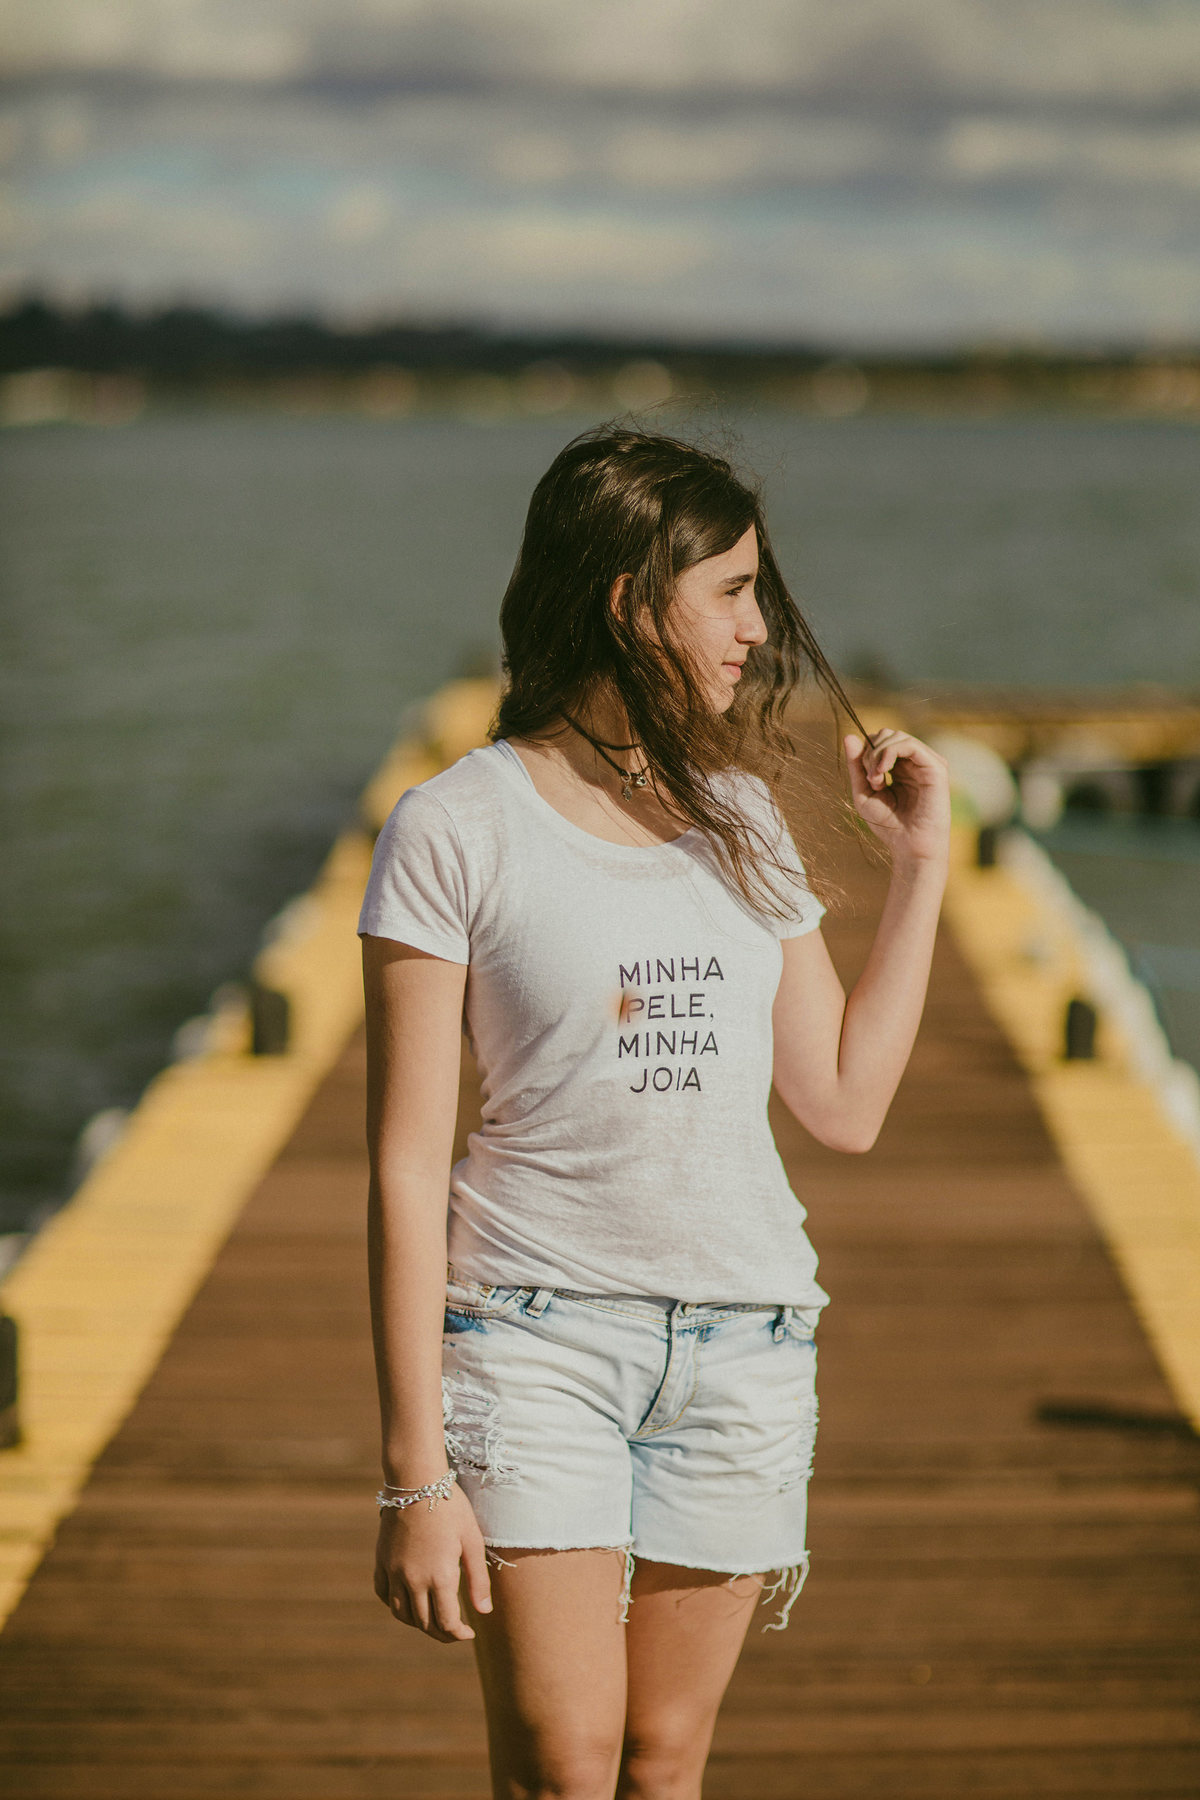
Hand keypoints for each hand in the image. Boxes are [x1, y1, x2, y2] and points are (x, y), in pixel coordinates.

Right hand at [373, 1485, 492, 1642]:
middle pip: (424, 1624)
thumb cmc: (450, 1506)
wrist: (416, 1480)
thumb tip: (484, 1612)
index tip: (469, 1633)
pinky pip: (384, 1594)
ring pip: (402, 1614)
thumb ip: (478, 1579)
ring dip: (418, 1623)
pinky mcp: (381, 1561)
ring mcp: (394, 1572)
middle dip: (441, 1634)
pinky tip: (408, 1601)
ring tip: (433, 1620)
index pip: (447, 1623)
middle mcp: (413, 1580)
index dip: (459, 1634)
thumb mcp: (472, 1540)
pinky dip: (396, 1605)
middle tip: (454, 1631)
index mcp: (439, 1577)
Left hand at [844, 729, 949, 867]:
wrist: (910, 847)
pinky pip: (909, 745)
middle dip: (871, 752)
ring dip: (877, 754)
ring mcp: (927, 762)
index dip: (866, 753)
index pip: (880, 741)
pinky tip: (882, 772)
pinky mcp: (936, 767)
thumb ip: (856, 766)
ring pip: (897, 736)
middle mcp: (916, 762)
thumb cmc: (889, 826)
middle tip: (870, 780)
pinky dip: (889, 753)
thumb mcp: (863, 793)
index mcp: (901, 767)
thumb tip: (848, 736)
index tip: (865, 779)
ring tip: (875, 779)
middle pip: (888, 734)